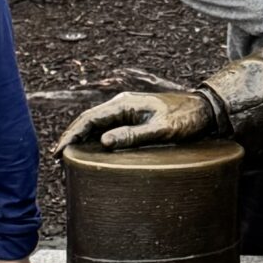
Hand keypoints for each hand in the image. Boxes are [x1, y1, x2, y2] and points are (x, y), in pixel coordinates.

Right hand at [53, 91, 212, 153]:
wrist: (205, 110)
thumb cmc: (186, 118)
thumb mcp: (162, 129)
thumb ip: (134, 135)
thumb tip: (104, 142)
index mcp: (125, 104)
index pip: (89, 118)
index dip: (72, 134)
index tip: (59, 151)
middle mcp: (123, 105)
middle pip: (89, 121)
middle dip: (71, 137)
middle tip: (58, 159)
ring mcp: (128, 111)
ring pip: (97, 125)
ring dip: (82, 139)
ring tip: (69, 157)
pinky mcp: (134, 119)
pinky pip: (109, 128)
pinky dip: (96, 139)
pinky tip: (92, 151)